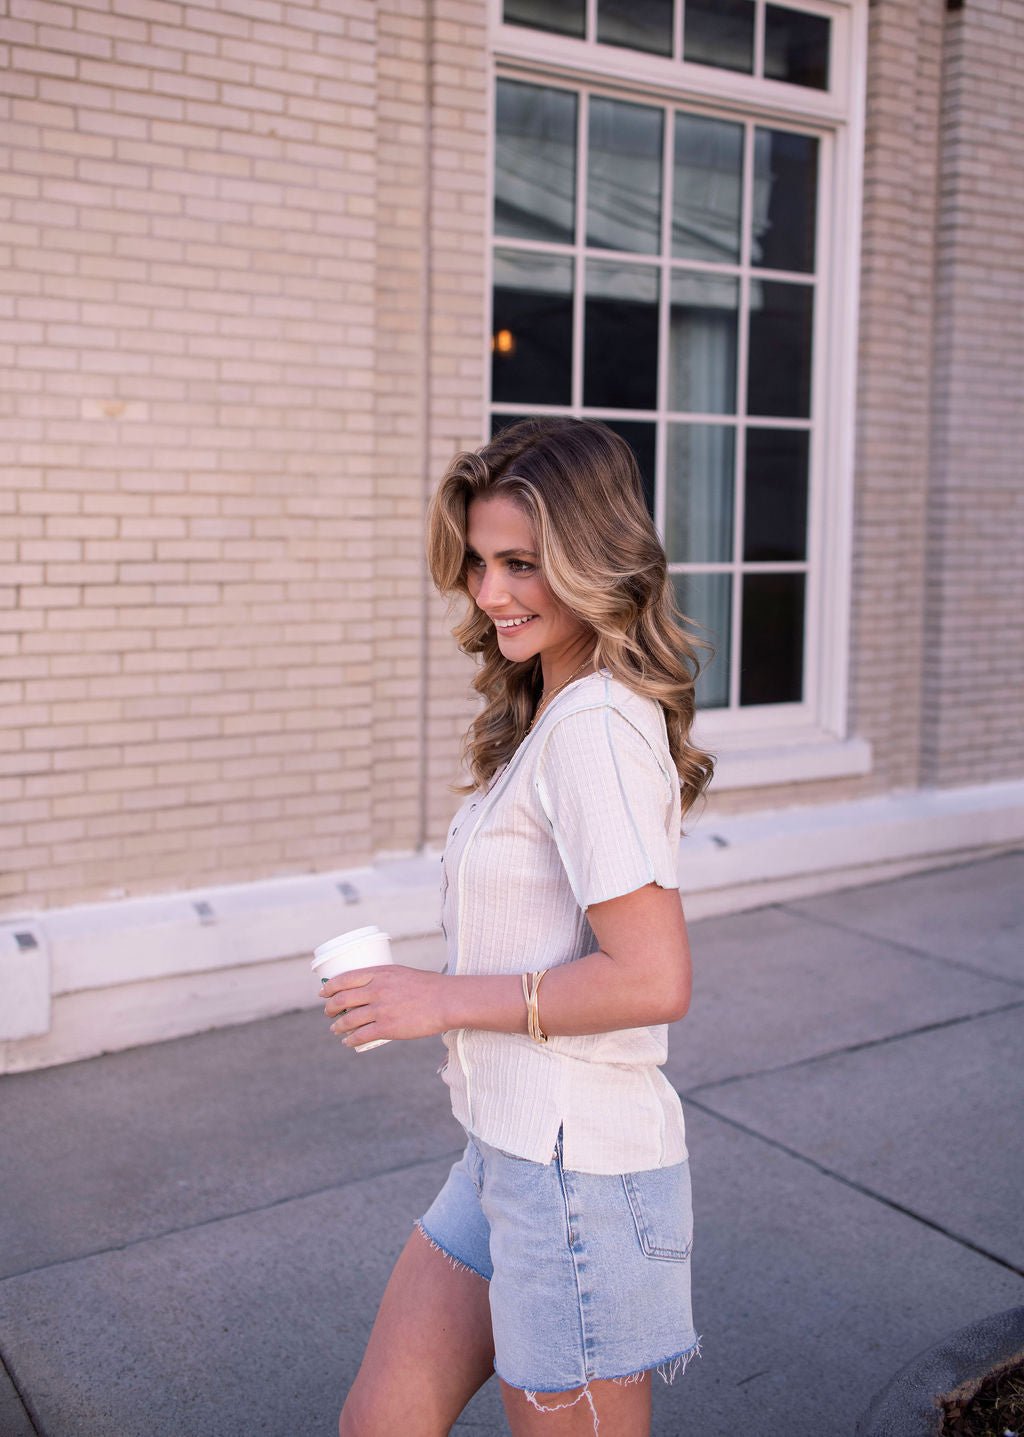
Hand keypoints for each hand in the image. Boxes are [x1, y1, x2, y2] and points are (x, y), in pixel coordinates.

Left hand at [321, 965, 449, 1047]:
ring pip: (348, 1019)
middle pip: (342, 999)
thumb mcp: (402, 973)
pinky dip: (350, 1039)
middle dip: (330, 1007)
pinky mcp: (387, 1028)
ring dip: (338, 1026)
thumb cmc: (429, 986)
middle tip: (328, 1012)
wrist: (446, 1001)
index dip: (329, 987)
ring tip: (335, 1028)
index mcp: (379, 973)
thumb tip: (372, 990)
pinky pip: (360, 1035)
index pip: (344, 979)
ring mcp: (380, 1010)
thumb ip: (385, 980)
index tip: (323, 993)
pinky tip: (347, 1041)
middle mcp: (376, 990)